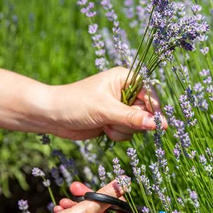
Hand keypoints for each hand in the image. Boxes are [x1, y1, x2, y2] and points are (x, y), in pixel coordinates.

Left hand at [30, 67, 167, 140]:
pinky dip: (117, 134)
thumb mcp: (105, 110)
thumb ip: (132, 118)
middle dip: (134, 121)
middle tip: (118, 122)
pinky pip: (127, 132)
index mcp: (124, 78)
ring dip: (123, 130)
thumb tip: (156, 124)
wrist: (52, 116)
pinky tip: (104, 130)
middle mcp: (124, 91)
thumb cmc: (76, 104)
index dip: (155, 108)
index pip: (150, 92)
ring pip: (137, 124)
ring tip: (106, 125)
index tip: (160, 125)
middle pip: (146, 111)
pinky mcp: (114, 120)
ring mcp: (119, 107)